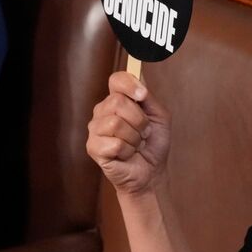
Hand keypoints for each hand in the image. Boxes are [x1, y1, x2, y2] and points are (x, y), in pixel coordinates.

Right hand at [87, 72, 170, 195]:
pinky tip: (126, 154)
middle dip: (139, 120)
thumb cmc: (153, 143)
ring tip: (135, 144)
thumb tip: (139, 80)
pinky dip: (128, 150)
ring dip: (135, 137)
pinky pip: (114, 143)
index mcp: (118, 100)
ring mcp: (95, 129)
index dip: (130, 84)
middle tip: (144, 132)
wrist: (151, 171)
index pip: (116, 80)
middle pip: (117, 102)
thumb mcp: (159, 116)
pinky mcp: (93, 147)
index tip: (142, 95)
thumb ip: (148, 98)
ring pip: (115, 123)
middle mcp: (102, 111)